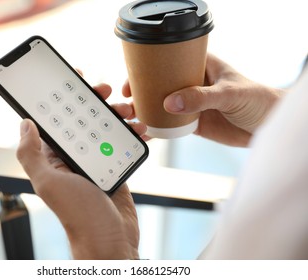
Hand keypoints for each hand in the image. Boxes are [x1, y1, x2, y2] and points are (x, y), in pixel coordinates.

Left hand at [16, 83, 144, 258]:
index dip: (64, 99)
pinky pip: (123, 144)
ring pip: (106, 129)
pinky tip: (141, 129)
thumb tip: (24, 124)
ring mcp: (96, 161)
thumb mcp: (50, 183)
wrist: (110, 239)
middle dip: (95, 102)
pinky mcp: (115, 167)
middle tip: (106, 90)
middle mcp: (74, 157)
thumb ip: (33, 155)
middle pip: (84, 120)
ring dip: (118, 116)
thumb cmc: (79, 214)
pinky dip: (133, 134)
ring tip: (130, 110)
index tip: (74, 79)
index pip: (57, 121)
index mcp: (55, 158)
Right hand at [123, 54, 282, 146]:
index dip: (149, 69)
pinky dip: (159, 128)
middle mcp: (192, 84)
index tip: (134, 78)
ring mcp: (191, 104)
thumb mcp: (229, 93)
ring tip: (132, 116)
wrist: (266, 126)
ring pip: (163, 105)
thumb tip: (170, 103)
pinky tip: (147, 131)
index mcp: (200, 66)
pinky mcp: (193, 123)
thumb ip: (201, 97)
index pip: (170, 62)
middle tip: (128, 100)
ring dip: (148, 110)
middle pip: (161, 84)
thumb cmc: (256, 99)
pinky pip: (171, 125)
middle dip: (143, 91)